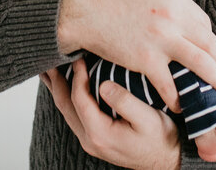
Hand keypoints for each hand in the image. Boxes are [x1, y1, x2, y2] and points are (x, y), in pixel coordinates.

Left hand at [41, 59, 180, 169]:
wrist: (167, 161)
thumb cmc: (161, 140)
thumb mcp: (148, 119)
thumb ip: (125, 102)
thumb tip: (104, 85)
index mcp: (100, 133)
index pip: (79, 99)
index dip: (77, 76)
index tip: (79, 56)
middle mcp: (90, 139)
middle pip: (64, 106)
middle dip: (56, 81)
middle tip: (48, 58)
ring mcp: (91, 140)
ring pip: (66, 111)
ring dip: (58, 89)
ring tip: (50, 69)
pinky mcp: (96, 138)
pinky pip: (75, 114)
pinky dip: (68, 97)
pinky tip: (68, 86)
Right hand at [58, 0, 215, 111]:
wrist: (85, 11)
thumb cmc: (114, 3)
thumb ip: (169, 8)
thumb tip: (185, 24)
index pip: (205, 24)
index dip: (208, 41)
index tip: (207, 53)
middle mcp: (173, 17)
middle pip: (210, 43)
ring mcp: (161, 39)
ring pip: (201, 64)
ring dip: (215, 79)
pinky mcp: (146, 59)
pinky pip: (170, 84)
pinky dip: (178, 98)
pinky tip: (179, 105)